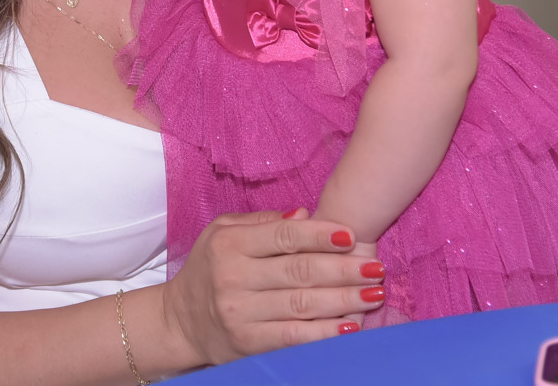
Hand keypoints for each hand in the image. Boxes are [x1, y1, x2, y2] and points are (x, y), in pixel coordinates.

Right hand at [160, 209, 385, 366]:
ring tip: (373, 294)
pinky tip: (349, 326)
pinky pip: (294, 337)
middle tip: (376, 267)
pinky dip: (324, 333)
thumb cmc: (211, 269)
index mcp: (230, 243)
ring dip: (344, 300)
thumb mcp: (223, 233)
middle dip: (343, 269)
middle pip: (299, 271)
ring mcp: (241, 312)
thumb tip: (304, 215)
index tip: (351, 235)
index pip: (283, 236)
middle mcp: (233, 276)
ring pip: (302, 304)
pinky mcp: (248, 342)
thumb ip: (263, 221)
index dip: (320, 235)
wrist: (181, 321)